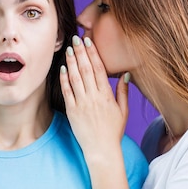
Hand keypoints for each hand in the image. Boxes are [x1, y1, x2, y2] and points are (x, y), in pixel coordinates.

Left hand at [59, 35, 129, 155]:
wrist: (101, 150)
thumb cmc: (113, 131)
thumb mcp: (123, 111)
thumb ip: (123, 91)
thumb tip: (125, 74)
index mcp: (107, 95)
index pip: (100, 69)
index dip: (93, 53)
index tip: (88, 41)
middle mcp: (94, 97)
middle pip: (86, 69)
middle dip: (80, 52)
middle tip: (76, 38)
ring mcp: (82, 104)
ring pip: (76, 78)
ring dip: (72, 62)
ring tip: (69, 49)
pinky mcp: (72, 111)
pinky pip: (67, 92)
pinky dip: (64, 79)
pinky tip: (62, 68)